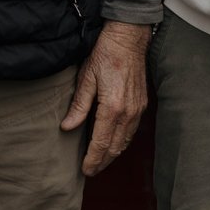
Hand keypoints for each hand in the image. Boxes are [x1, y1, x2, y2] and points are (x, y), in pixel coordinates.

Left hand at [60, 20, 153, 174]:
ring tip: (100, 161)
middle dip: (102, 162)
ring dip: (113, 154)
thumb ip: (79, 105)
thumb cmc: (106, 54)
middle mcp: (128, 113)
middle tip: (90, 171)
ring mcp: (137, 110)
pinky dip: (122, 142)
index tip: (85, 170)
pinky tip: (113, 142)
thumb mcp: (86, 78)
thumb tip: (67, 127)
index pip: (101, 144)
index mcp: (112, 108)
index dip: (92, 160)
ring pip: (125, 142)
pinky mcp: (142, 105)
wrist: (129, 38)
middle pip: (115, 148)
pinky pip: (132, 131)